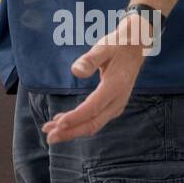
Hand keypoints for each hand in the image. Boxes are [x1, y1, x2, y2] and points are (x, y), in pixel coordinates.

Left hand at [41, 12, 148, 144]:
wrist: (135, 49)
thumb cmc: (117, 46)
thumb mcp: (103, 47)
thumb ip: (90, 59)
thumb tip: (75, 71)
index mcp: (115, 86)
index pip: (93, 108)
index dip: (76, 118)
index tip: (58, 124)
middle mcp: (117, 100)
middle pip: (93, 123)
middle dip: (70, 132)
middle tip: (49, 136)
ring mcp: (116, 106)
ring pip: (93, 124)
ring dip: (72, 130)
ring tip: (49, 131)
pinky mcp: (112, 106)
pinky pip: (95, 119)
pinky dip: (78, 123)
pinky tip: (61, 121)